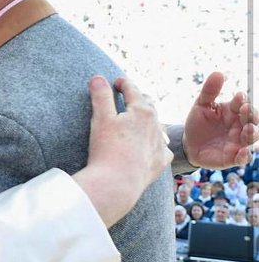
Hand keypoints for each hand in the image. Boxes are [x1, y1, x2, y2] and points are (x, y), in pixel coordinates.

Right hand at [74, 76, 170, 227]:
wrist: (117, 184)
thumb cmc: (107, 150)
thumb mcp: (100, 118)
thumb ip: (100, 96)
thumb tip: (97, 77)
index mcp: (141, 111)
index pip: (132, 89)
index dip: (123, 83)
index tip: (117, 81)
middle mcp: (155, 124)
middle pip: (149, 105)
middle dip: (139, 99)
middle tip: (130, 97)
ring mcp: (160, 144)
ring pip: (159, 126)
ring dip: (151, 121)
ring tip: (143, 121)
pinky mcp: (160, 162)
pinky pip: (163, 149)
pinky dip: (157, 145)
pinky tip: (153, 147)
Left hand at [180, 72, 257, 168]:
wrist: (188, 145)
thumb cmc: (198, 123)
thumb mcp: (200, 106)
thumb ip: (209, 91)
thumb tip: (218, 73)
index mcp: (234, 112)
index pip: (243, 104)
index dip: (243, 101)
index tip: (238, 97)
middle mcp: (239, 126)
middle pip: (253, 120)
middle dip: (252, 115)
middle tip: (246, 110)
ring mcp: (238, 142)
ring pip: (252, 138)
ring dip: (252, 133)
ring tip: (247, 129)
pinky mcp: (232, 157)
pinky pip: (243, 158)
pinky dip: (245, 156)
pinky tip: (242, 152)